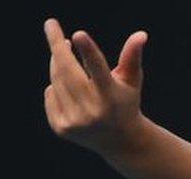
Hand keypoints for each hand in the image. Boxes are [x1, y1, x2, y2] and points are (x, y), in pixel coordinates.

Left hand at [43, 17, 147, 154]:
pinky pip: (50, 95)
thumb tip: (140, 34)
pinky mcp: (61, 129)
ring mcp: (75, 123)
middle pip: (69, 72)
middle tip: (51, 24)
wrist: (119, 142)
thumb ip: (132, 56)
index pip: (99, 71)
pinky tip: (66, 87)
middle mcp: (92, 112)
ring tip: (63, 51)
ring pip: (56, 81)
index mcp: (111, 98)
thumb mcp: (132, 80)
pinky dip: (55, 85)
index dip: (89, 52)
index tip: (78, 34)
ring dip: (57, 62)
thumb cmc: (125, 102)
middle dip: (58, 45)